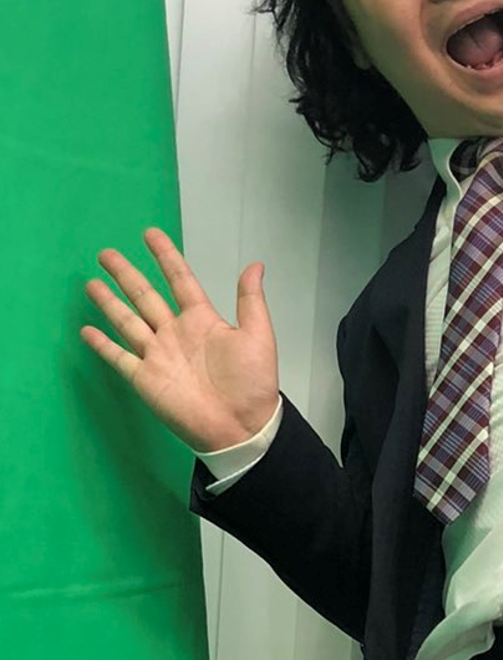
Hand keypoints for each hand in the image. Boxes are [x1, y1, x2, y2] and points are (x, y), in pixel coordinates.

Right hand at [81, 228, 279, 452]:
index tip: (150, 234)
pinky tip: (86, 330)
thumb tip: (256, 263)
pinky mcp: (145, 378)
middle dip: (127, 274)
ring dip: (109, 302)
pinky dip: (102, 344)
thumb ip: (251, 300)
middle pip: (145, 296)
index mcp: (203, 319)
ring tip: (91, 283)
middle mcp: (176, 332)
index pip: (180, 280)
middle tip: (106, 253)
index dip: (166, 257)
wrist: (240, 425)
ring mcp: (158, 354)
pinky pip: (119, 357)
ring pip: (127, 321)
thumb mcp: (258, 335)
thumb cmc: (252, 381)